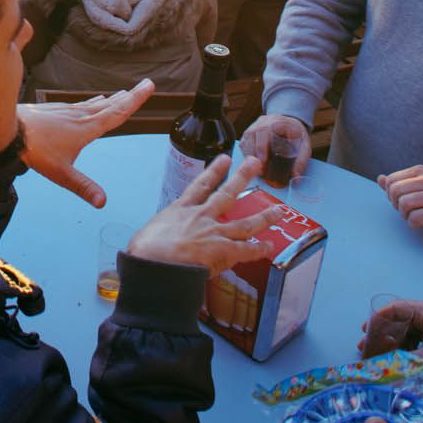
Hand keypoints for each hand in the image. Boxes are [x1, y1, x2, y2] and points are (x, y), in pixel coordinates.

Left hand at [15, 79, 155, 205]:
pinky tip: (90, 103)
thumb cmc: (36, 150)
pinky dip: (92, 102)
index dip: (135, 100)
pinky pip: (81, 104)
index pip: (118, 112)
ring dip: (111, 99)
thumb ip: (82, 187)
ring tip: (121, 95)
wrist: (9, 129)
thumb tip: (102, 202)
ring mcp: (67, 111)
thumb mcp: (61, 173)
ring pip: (95, 103)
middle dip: (129, 96)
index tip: (149, 86)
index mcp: (87, 128)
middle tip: (144, 85)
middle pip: (110, 104)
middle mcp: (80, 115)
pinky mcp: (55, 110)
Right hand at [129, 153, 273, 273]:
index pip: (199, 186)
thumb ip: (157, 236)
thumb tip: (151, 245)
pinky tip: (269, 246)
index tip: (223, 160)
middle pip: (226, 193)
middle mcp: (200, 217)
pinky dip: (259, 249)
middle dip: (242, 177)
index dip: (213, 172)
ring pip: (244, 223)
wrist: (153, 263)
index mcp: (180, 211)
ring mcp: (214, 233)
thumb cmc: (144, 252)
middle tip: (254, 163)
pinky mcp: (223, 252)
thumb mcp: (146, 236)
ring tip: (278, 210)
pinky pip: (246, 250)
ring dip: (263, 217)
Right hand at [240, 113, 313, 183]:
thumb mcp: (304, 145)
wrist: (290, 124)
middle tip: (260, 170)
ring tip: (257, 168)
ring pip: (245, 140)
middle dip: (254, 154)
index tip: (263, 162)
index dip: (261, 147)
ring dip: (249, 156)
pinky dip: (246, 154)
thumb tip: (295, 177)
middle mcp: (263, 122)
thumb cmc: (297, 134)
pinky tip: (253, 163)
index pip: (264, 131)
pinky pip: (243, 143)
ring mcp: (254, 126)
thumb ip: (301, 160)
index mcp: (277, 122)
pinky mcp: (249, 133)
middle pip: (251, 135)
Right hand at [356, 297, 422, 385]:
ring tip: (376, 354)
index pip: (395, 308)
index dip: (377, 319)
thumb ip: (400, 360)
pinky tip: (394, 356)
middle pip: (398, 317)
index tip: (365, 331)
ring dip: (391, 340)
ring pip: (405, 327)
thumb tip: (377, 365)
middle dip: (381, 332)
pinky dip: (403, 345)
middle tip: (366, 344)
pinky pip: (414, 334)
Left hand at [378, 165, 422, 233]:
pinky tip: (420, 221)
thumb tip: (379, 179)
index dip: (390, 192)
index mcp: (421, 170)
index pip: (391, 180)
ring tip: (412, 214)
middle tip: (405, 208)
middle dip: (395, 203)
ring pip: (403, 204)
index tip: (400, 198)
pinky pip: (414, 219)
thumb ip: (401, 180)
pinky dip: (413, 223)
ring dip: (404, 214)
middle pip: (395, 192)